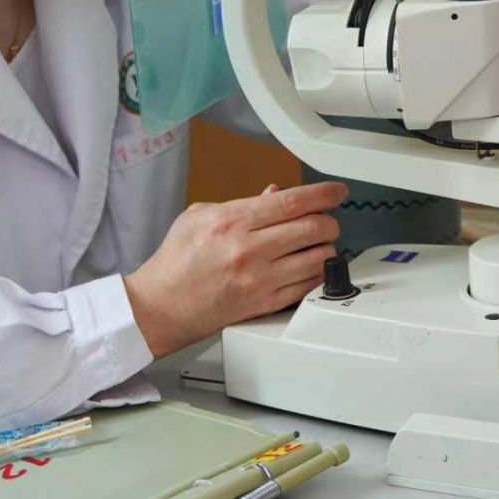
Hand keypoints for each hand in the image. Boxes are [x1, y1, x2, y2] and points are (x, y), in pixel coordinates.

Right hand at [123, 181, 346, 357]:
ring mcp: (259, 280)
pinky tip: (313, 267)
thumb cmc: (176, 261)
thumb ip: (242, 203)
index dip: (323, 194)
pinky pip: (307, 287)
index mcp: (232, 221)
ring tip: (321, 244)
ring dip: (327, 248)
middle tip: (329, 220)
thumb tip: (275, 194)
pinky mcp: (264, 304)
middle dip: (330, 221)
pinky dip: (318, 274)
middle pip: (312, 228)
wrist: (161, 306)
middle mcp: (248, 250)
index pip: (292, 202)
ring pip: (317, 259)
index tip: (337, 192)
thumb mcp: (199, 215)